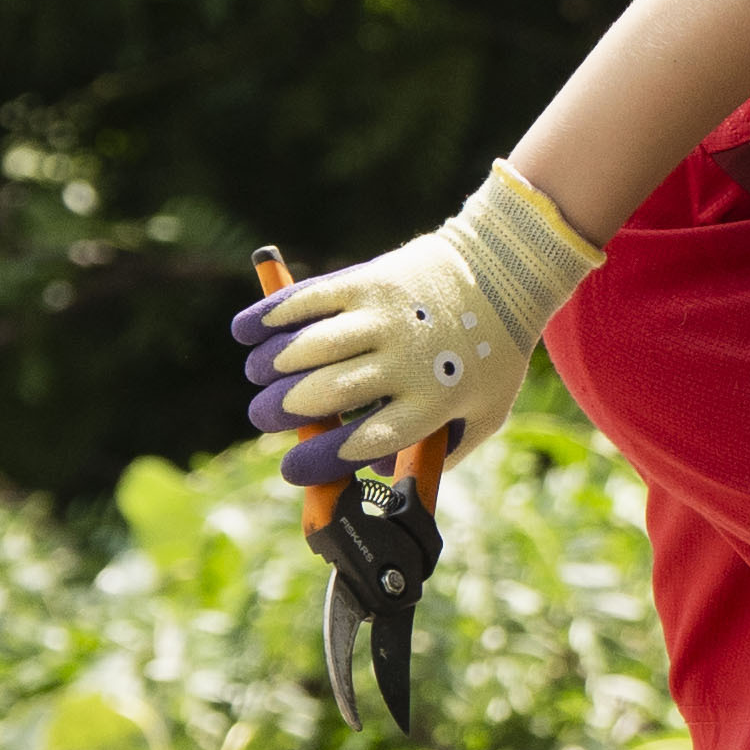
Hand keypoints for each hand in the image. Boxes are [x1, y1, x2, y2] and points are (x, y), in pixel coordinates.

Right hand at [235, 160, 604, 480]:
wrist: (503, 273)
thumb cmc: (490, 353)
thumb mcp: (486, 411)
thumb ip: (445, 450)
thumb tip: (382, 476)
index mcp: (436, 399)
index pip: (369, 440)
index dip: (322, 460)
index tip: (292, 471)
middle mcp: (408, 358)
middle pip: (329, 393)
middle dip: (282, 411)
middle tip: (263, 417)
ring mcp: (386, 316)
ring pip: (311, 347)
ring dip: (271, 365)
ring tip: (256, 375)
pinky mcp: (370, 280)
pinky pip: (310, 299)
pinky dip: (271, 314)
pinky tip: (246, 331)